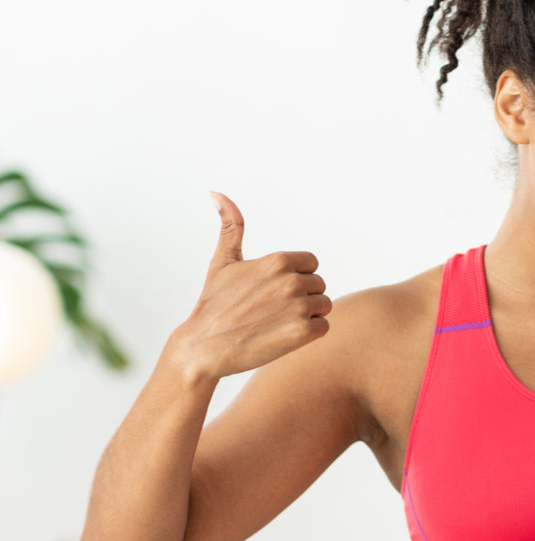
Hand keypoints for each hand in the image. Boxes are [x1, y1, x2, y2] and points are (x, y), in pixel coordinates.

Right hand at [166, 191, 332, 381]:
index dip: (296, 277)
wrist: (204, 348)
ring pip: (324, 306)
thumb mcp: (223, 261)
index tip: (273, 290)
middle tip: (273, 310)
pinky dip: (309, 333)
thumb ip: (230, 226)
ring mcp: (299, 307)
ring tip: (277, 322)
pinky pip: (324, 327)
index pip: (311, 263)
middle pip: (319, 285)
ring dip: (307, 315)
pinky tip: (283, 335)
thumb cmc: (214, 304)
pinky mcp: (303, 333)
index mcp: (279, 261)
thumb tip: (216, 192)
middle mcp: (292, 281)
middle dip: (302, 297)